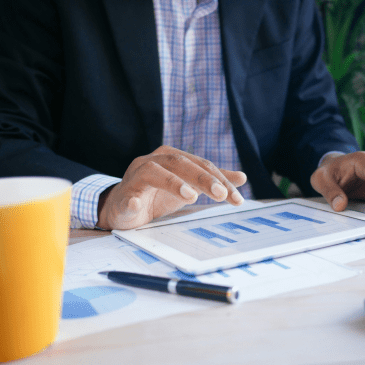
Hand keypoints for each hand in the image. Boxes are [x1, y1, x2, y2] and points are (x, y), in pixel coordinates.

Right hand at [96, 146, 247, 229]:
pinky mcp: (123, 196)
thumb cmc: (157, 194)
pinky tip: (137, 204)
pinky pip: (127, 196)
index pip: (201, 165)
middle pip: (180, 163)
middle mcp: (153, 161)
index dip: (221, 180)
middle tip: (221, 195)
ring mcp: (135, 177)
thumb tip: (242, 177)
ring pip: (152, 172)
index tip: (237, 199)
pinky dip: (132, 199)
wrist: (122, 207)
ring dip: (172, 183)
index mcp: (171, 157)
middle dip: (203, 178)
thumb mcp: (189, 186)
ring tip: (191, 196)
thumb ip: (212, 180)